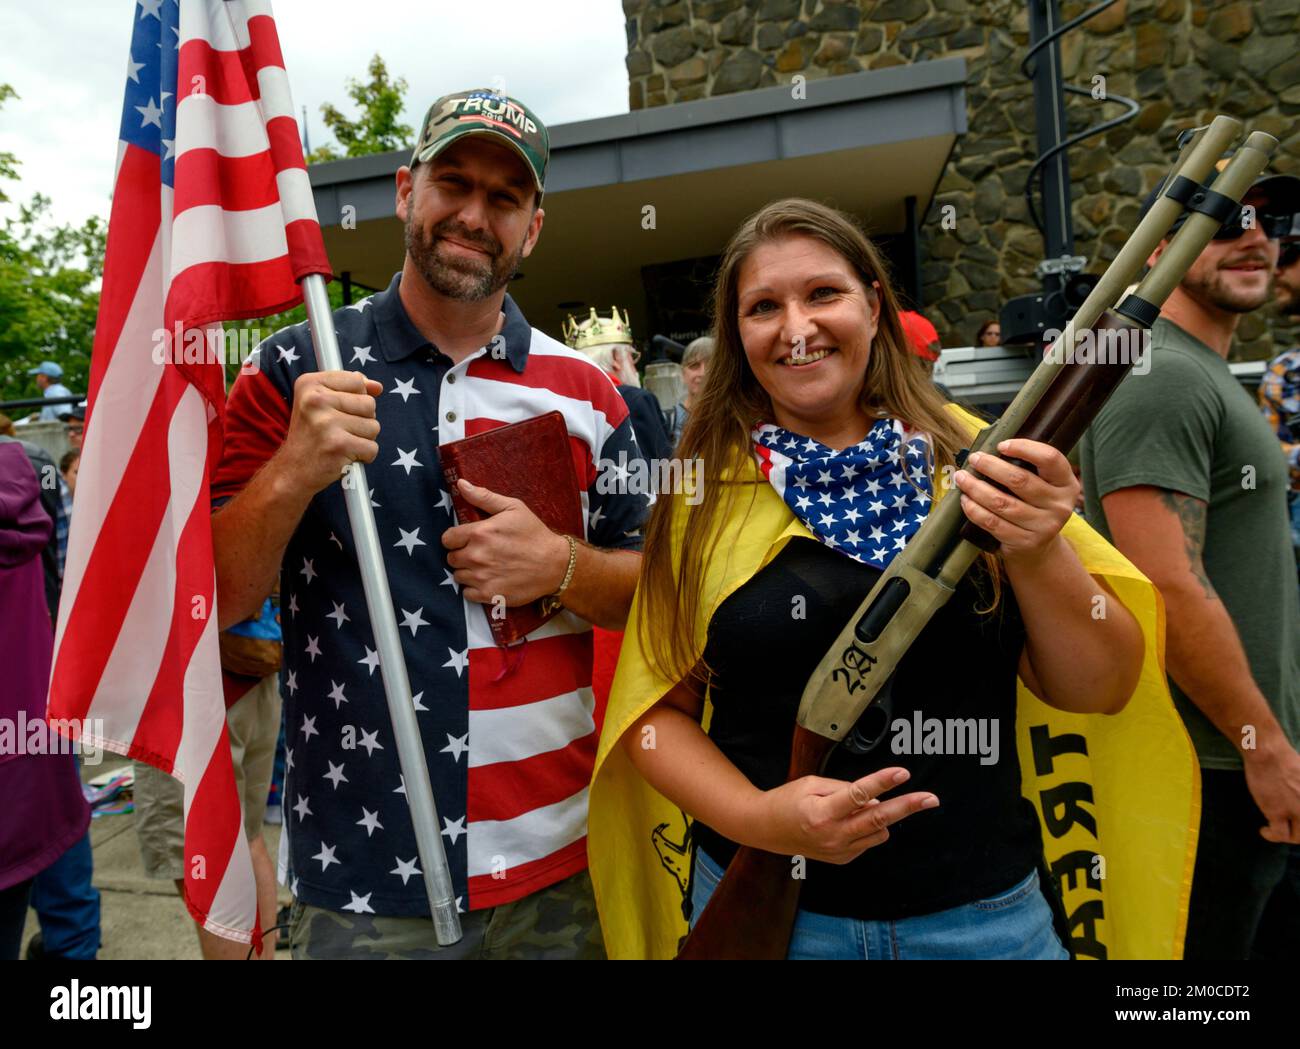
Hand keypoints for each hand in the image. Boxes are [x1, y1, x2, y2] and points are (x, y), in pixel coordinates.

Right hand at [276, 371, 381, 496]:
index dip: (357, 398)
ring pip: (374, 426)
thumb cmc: (312, 435)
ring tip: (342, 443)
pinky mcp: (339, 445)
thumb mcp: (321, 402)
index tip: (340, 410)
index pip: (357, 380)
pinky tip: (344, 456)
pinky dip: (364, 456)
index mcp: (309, 384)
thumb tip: (377, 387)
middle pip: (369, 403)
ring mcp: (327, 423)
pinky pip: (372, 447)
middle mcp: (315, 400)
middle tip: (340, 431)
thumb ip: (350, 389)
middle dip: (362, 420)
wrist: (292, 470)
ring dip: (363, 439)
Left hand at [442, 479, 569, 605]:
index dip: (456, 538)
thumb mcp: (513, 508)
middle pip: (451, 558)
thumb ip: (484, 497)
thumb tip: (461, 484)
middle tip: (480, 553)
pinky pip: (467, 594)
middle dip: (462, 554)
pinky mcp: (488, 595)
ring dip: (468, 572)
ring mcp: (481, 577)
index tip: (468, 540)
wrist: (555, 564)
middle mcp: (476, 556)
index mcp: (479, 533)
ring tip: (485, 567)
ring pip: (458, 576)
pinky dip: (474, 588)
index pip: (447, 539)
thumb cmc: (534, 534)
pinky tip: (488, 580)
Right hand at [754, 767, 937, 863]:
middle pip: (878, 819)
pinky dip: (867, 827)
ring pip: (878, 832)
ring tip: (863, 805)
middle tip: (931, 798)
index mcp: (821, 812)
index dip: (882, 782)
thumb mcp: (812, 783)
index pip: (858, 795)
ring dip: (880, 816)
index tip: (902, 773)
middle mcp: (832, 835)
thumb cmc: (787, 801)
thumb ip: (845, 789)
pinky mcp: (842, 859)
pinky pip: (868, 841)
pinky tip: (850, 820)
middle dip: (907, 807)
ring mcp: (838, 850)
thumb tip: (874, 798)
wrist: (766, 829)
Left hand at [953, 439, 1079, 565]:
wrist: (1039, 548)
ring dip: (976, 488)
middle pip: (1020, 480)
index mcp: (1066, 483)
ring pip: (1002, 502)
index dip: (1025, 448)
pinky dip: (975, 509)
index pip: (1050, 458)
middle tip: (974, 459)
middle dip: (991, 466)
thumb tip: (991, 449)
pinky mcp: (1025, 542)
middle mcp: (1059, 505)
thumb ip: (1029, 468)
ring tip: (962, 478)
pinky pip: (993, 523)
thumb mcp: (1044, 487)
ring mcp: (1044, 526)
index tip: (1001, 445)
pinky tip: (965, 500)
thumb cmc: (1034, 507)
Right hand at [1243, 739, 1299, 843]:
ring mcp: (1296, 811)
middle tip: (1289, 827)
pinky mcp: (1277, 812)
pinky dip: (1270, 835)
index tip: (1295, 820)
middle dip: (1298, 833)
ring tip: (1276, 831)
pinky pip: (1278, 834)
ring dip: (1287, 837)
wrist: (1269, 753)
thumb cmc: (1288, 759)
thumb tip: (1295, 798)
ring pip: (1296, 837)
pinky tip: (1264, 830)